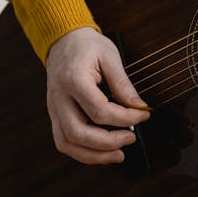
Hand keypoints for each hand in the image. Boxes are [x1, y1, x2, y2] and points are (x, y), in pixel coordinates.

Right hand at [46, 27, 149, 164]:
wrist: (63, 41)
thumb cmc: (87, 46)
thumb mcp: (110, 57)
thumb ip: (123, 84)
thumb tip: (139, 107)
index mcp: (73, 79)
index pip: (99, 110)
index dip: (125, 118)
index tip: (143, 115)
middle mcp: (58, 98)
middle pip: (79, 132)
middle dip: (108, 142)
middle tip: (131, 138)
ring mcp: (53, 108)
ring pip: (67, 143)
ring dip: (94, 155)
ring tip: (118, 154)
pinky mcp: (55, 115)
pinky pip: (64, 141)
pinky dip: (83, 152)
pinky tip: (102, 151)